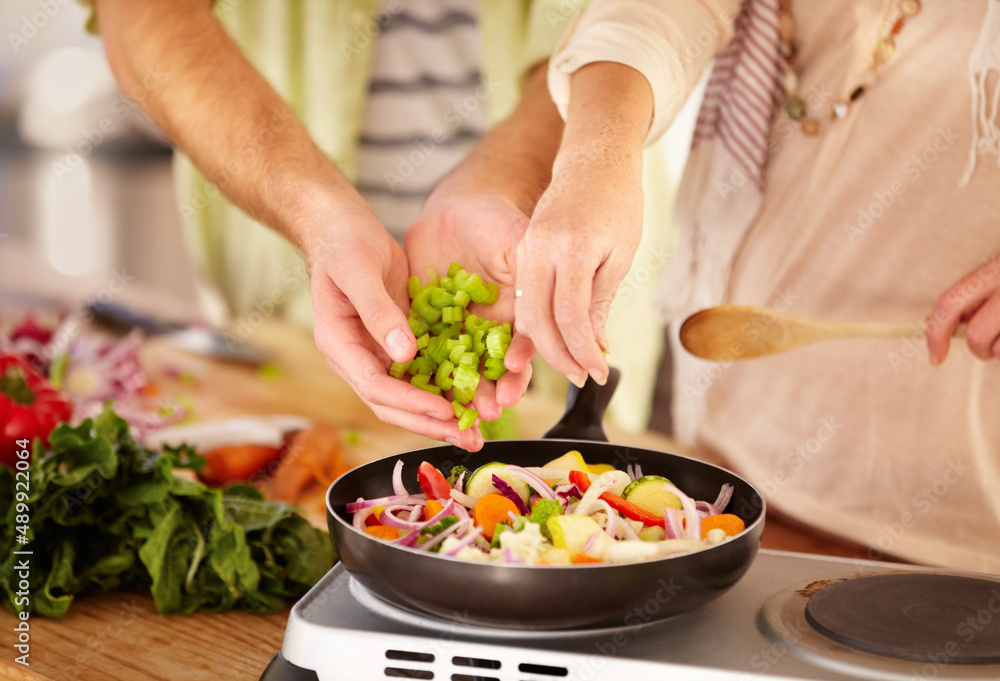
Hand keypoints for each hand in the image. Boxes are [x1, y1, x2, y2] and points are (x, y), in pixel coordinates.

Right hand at [305, 198, 465, 443]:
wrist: (342, 227)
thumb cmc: (343, 243)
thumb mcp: (358, 271)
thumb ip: (378, 311)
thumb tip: (404, 354)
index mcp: (340, 345)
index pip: (375, 386)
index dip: (411, 403)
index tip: (444, 410)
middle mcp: (359, 358)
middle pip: (393, 404)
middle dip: (431, 424)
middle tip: (469, 438)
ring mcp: (379, 353)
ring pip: (410, 395)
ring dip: (441, 415)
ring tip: (477, 432)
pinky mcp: (400, 342)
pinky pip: (424, 373)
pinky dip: (447, 387)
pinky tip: (475, 397)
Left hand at [404, 190, 535, 449]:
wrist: (451, 209)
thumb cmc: (493, 219)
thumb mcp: (518, 240)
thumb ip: (531, 273)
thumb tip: (549, 302)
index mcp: (518, 314)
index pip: (522, 349)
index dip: (519, 369)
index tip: (512, 386)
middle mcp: (490, 329)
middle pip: (492, 369)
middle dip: (491, 392)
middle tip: (488, 410)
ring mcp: (459, 330)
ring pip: (459, 369)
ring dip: (460, 392)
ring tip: (460, 413)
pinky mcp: (428, 325)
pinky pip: (424, 353)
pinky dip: (423, 374)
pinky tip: (420, 391)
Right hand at [507, 143, 643, 387]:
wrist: (594, 160)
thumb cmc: (617, 203)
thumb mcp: (619, 256)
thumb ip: (600, 303)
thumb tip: (594, 349)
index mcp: (571, 248)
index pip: (569, 316)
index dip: (582, 350)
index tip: (597, 372)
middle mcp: (539, 248)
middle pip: (537, 319)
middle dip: (559, 356)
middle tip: (581, 377)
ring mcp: (526, 248)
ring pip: (525, 311)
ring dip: (545, 345)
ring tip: (570, 365)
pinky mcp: (521, 249)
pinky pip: (524, 296)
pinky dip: (537, 323)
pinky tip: (555, 340)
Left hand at [927, 254, 999, 363]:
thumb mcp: (995, 277)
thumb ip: (968, 298)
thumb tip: (929, 322)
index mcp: (994, 269)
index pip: (949, 303)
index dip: (936, 334)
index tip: (935, 359)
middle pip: (976, 334)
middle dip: (978, 349)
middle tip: (987, 348)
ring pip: (999, 349)